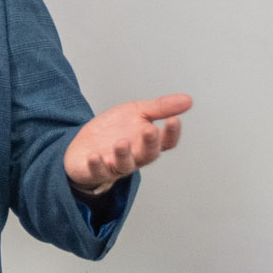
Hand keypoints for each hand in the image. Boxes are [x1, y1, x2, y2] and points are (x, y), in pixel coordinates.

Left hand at [64, 94, 192, 191]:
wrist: (84, 144)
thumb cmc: (114, 130)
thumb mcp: (137, 112)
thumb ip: (160, 108)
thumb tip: (188, 100)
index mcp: (147, 143)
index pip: (166, 141)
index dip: (171, 133)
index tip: (174, 119)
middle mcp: (135, 157)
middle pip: (148, 154)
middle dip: (150, 143)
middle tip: (150, 130)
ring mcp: (115, 165)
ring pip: (124, 165)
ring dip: (123, 155)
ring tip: (121, 143)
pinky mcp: (95, 171)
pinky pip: (97, 172)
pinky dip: (96, 165)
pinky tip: (94, 156)